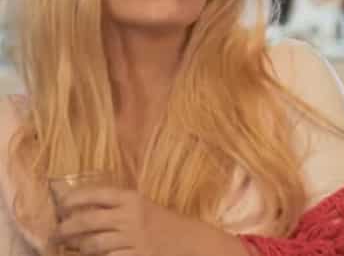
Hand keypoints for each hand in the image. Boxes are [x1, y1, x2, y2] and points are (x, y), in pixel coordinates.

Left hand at [53, 187, 248, 255]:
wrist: (189, 240)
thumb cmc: (163, 223)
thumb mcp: (142, 207)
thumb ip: (117, 206)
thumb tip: (81, 210)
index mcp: (132, 199)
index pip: (96, 194)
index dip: (74, 199)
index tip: (60, 205)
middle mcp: (130, 217)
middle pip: (87, 221)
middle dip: (66, 228)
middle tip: (55, 233)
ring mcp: (133, 239)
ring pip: (92, 245)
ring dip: (79, 248)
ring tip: (72, 248)